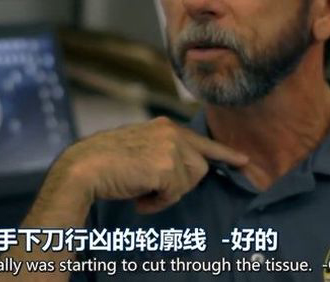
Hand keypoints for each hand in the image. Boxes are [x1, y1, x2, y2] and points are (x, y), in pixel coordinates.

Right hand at [53, 116, 250, 213]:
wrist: (86, 167)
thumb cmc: (106, 162)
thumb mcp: (139, 147)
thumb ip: (163, 152)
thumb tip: (184, 171)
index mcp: (165, 126)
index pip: (202, 141)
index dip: (224, 153)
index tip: (243, 160)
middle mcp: (172, 133)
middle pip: (199, 168)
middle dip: (180, 184)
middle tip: (151, 188)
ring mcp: (171, 148)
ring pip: (189, 183)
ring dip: (167, 194)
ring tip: (141, 190)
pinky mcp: (167, 167)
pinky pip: (174, 195)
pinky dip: (157, 202)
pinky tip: (139, 197)